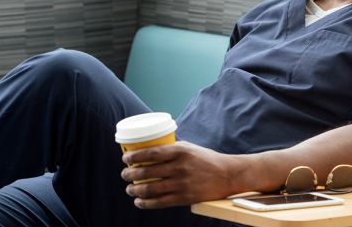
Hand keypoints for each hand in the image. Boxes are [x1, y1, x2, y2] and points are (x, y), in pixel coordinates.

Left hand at [121, 141, 244, 208]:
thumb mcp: (190, 148)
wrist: (227, 175)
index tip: (126, 160)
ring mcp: (182, 184)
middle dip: (131, 175)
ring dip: (135, 189)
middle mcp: (180, 167)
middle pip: (147, 172)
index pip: (151, 153)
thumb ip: (172, 150)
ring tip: (129, 189)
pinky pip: (160, 202)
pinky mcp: (184, 198)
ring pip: (151, 188)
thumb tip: (150, 149)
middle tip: (124, 175)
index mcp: (180, 151)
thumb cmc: (206, 159)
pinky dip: (146, 203)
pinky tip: (139, 201)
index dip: (135, 157)